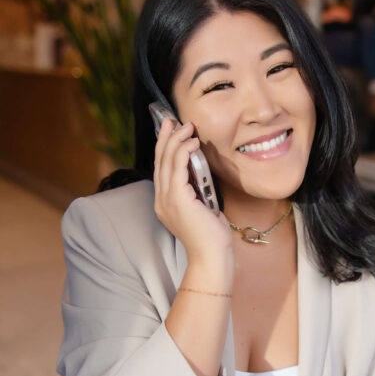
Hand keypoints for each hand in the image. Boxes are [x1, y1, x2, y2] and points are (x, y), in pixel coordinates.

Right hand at [153, 117, 232, 266]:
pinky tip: (193, 143)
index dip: (164, 147)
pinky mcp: (177, 199)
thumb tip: (201, 171)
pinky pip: (177, 168)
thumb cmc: (212, 236)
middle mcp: (161, 200)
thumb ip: (198, 190)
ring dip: (177, 140)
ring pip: (167, 161)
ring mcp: (166, 200)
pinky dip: (184, 152)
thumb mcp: (203, 208)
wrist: (212, 255)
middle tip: (172, 120)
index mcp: (165, 203)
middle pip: (160, 161)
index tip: (170, 130)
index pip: (162, 169)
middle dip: (166, 137)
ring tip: (187, 127)